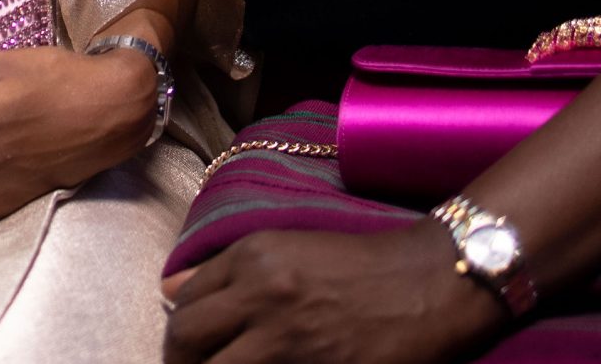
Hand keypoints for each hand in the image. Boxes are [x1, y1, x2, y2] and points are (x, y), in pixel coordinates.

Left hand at [161, 222, 504, 363]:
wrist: (432, 283)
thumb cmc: (362, 264)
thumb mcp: (287, 248)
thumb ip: (227, 270)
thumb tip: (169, 291)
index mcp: (252, 258)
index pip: (184, 303)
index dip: (180, 331)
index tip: (186, 349)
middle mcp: (262, 297)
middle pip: (186, 340)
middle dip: (179, 361)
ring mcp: (288, 342)